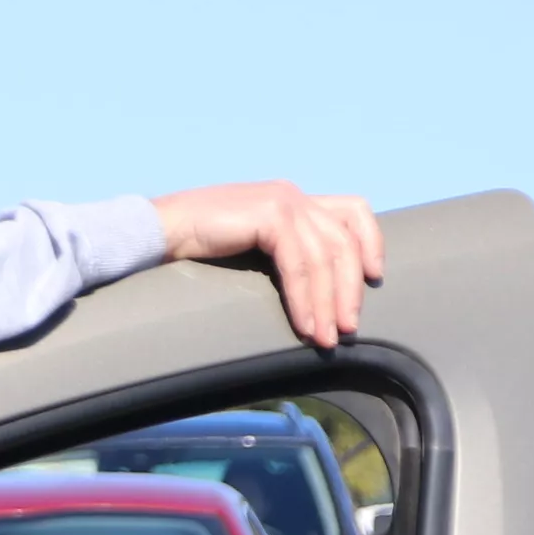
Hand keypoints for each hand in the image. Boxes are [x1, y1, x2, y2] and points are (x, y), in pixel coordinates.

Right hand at [152, 184, 385, 347]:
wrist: (159, 232)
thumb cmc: (197, 247)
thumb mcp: (253, 247)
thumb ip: (284, 254)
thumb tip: (316, 293)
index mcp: (292, 199)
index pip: (352, 211)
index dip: (371, 242)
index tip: (374, 278)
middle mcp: (293, 195)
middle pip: (345, 241)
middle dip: (349, 290)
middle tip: (348, 330)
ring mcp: (282, 201)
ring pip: (325, 256)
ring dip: (329, 303)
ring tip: (326, 339)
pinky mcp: (269, 214)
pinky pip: (300, 264)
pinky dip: (305, 298)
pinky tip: (305, 324)